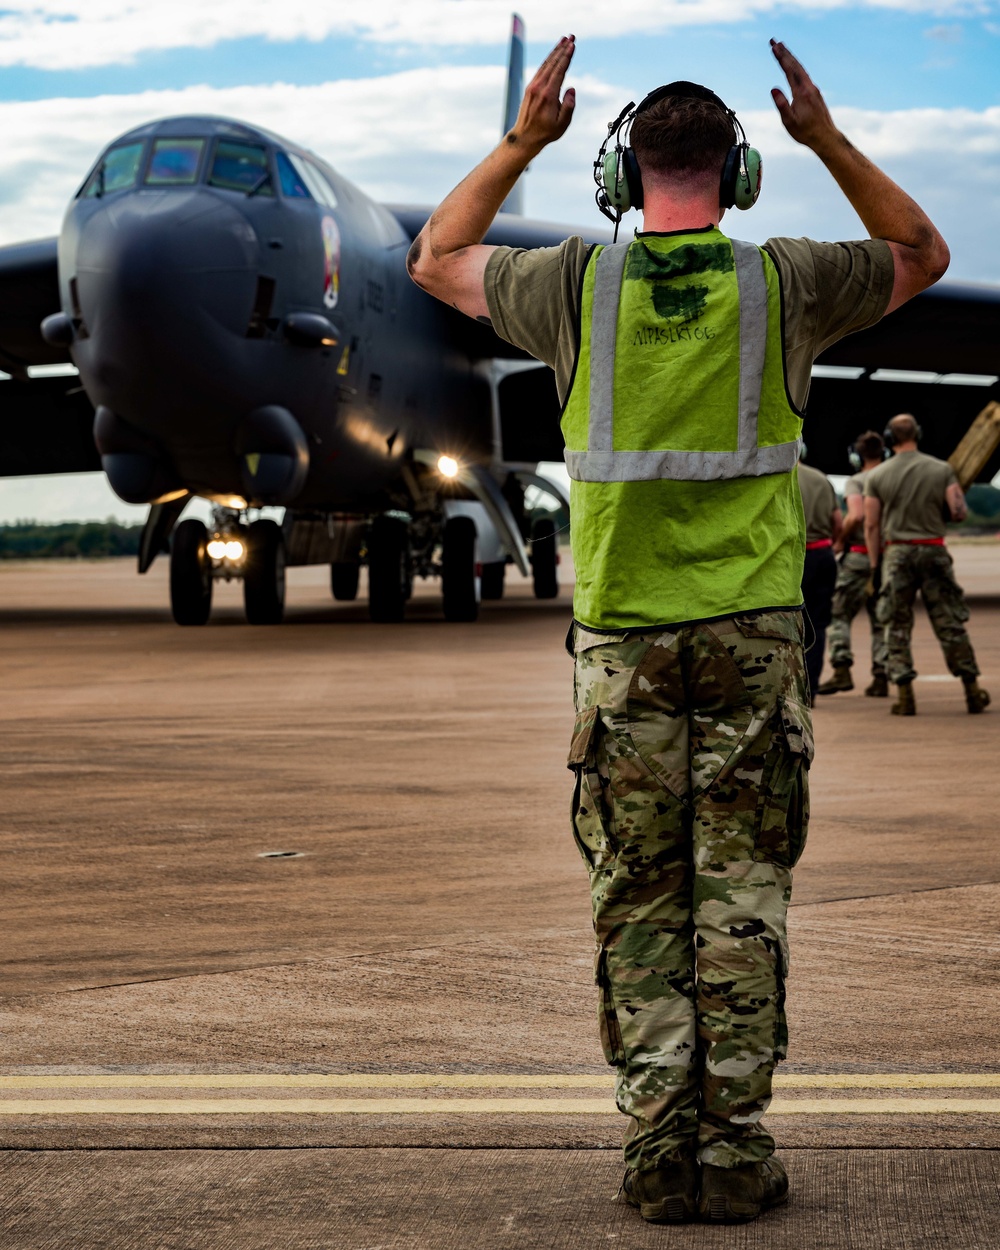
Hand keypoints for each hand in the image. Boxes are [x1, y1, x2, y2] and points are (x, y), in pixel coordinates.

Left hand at [509, 35, 576, 152]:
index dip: (566, 56)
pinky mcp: (530, 88)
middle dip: (563, 48)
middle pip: (553, 63)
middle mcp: (539, 87)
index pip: (559, 70)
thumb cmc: (545, 132)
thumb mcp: (562, 125)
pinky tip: (553, 55)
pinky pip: (541, 69)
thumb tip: (571, 89)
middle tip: (572, 37)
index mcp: (548, 95)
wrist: (525, 137)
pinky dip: (548, 60)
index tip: (573, 44)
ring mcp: (533, 86)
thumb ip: (569, 107)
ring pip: (546, 64)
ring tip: (563, 40)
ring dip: (555, 51)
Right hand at [769, 39, 837, 152]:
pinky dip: (796, 67)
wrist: (825, 137)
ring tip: (782, 48)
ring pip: (800, 69)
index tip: (773, 46)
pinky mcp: (815, 93)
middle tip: (774, 41)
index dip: (781, 57)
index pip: (789, 70)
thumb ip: (782, 104)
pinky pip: (804, 75)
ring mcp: (813, 89)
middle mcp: (809, 87)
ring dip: (790, 58)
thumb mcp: (789, 122)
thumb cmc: (805, 132)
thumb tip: (773, 88)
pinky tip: (793, 67)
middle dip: (784, 52)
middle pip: (795, 65)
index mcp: (801, 92)